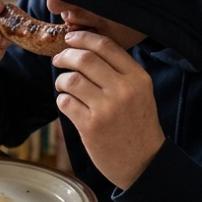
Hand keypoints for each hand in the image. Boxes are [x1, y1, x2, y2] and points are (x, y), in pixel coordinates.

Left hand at [52, 31, 164, 189]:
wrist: (144, 163)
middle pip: (84, 59)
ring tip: (64, 86)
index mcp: (138, 78)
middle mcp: (124, 90)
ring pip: (71, 80)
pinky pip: (65, 102)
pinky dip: (62, 99)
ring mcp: (106, 109)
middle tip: (58, 59)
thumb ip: (119, 72)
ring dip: (61, 80)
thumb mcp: (140, 93)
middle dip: (65, 55)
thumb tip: (86, 49)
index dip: (83, 38)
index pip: (106, 46)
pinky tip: (68, 104)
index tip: (70, 39)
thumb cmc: (137, 125)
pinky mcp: (90, 126)